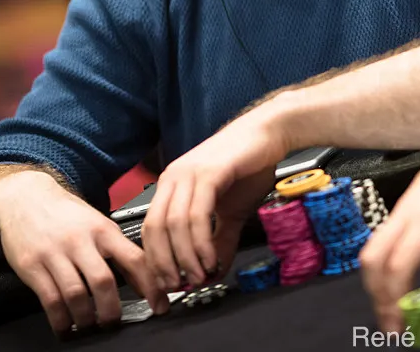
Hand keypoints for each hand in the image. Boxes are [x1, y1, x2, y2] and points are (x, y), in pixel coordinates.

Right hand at [0, 170, 167, 334]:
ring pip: (76, 294)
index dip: (150, 286)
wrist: (25, 196)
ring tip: (90, 325)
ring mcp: (54, 253)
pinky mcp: (32, 265)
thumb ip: (119, 251)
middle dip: (111, 310)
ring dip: (86, 318)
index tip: (159, 305)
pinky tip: (65, 325)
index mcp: (102, 230)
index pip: (134, 259)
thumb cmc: (65, 212)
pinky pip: (50, 299)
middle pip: (103, 281)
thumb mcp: (97, 224)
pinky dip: (60, 319)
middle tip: (113, 322)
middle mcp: (80, 241)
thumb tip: (143, 283)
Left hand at [142, 109, 287, 290]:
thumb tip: (213, 270)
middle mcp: (173, 177)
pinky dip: (201, 242)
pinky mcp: (209, 173)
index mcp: (171, 184)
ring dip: (185, 257)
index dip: (156, 259)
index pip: (150, 228)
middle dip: (164, 263)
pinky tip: (210, 258)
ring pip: (174, 224)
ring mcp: (189, 173)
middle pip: (155, 228)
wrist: (269, 133)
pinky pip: (197, 214)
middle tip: (179, 286)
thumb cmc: (249, 166)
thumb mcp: (231, 211)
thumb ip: (219, 239)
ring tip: (199, 276)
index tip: (168, 283)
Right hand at [360, 104, 419, 333]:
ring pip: (371, 250)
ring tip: (394, 310)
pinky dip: (382, 266)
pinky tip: (398, 284)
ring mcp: (400, 208)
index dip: (395, 301)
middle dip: (377, 298)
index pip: (399, 266)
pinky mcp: (402, 206)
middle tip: (393, 327)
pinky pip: (381, 240)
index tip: (401, 328)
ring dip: (376, 283)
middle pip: (371, 260)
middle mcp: (406, 213)